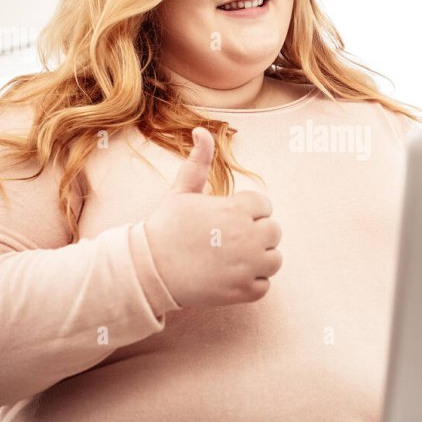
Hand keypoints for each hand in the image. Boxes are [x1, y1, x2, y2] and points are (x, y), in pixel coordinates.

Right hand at [144, 127, 282, 308]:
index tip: (224, 220)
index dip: (245, 211)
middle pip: (274, 232)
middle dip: (255, 234)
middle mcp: (248, 236)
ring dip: (258, 259)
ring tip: (231, 258)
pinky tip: (228, 277)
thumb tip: (202, 130)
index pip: (264, 206)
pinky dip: (251, 283)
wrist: (148, 270)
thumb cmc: (165, 227)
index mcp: (237, 209)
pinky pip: (264, 285)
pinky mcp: (243, 291)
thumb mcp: (181, 191)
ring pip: (274, 259)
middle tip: (227, 240)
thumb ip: (198, 162)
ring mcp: (248, 266)